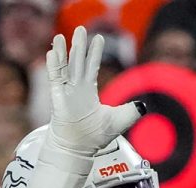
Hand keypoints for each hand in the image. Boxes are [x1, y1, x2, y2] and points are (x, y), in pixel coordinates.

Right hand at [46, 28, 144, 156]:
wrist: (79, 150)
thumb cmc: (95, 138)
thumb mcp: (118, 121)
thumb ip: (131, 111)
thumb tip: (143, 105)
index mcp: (88, 92)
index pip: (91, 67)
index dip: (94, 53)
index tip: (98, 38)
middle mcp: (76, 90)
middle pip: (77, 62)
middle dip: (79, 46)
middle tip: (80, 29)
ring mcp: (65, 93)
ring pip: (64, 67)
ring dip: (62, 52)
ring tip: (60, 36)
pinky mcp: (58, 98)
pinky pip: (55, 78)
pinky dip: (54, 65)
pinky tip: (52, 52)